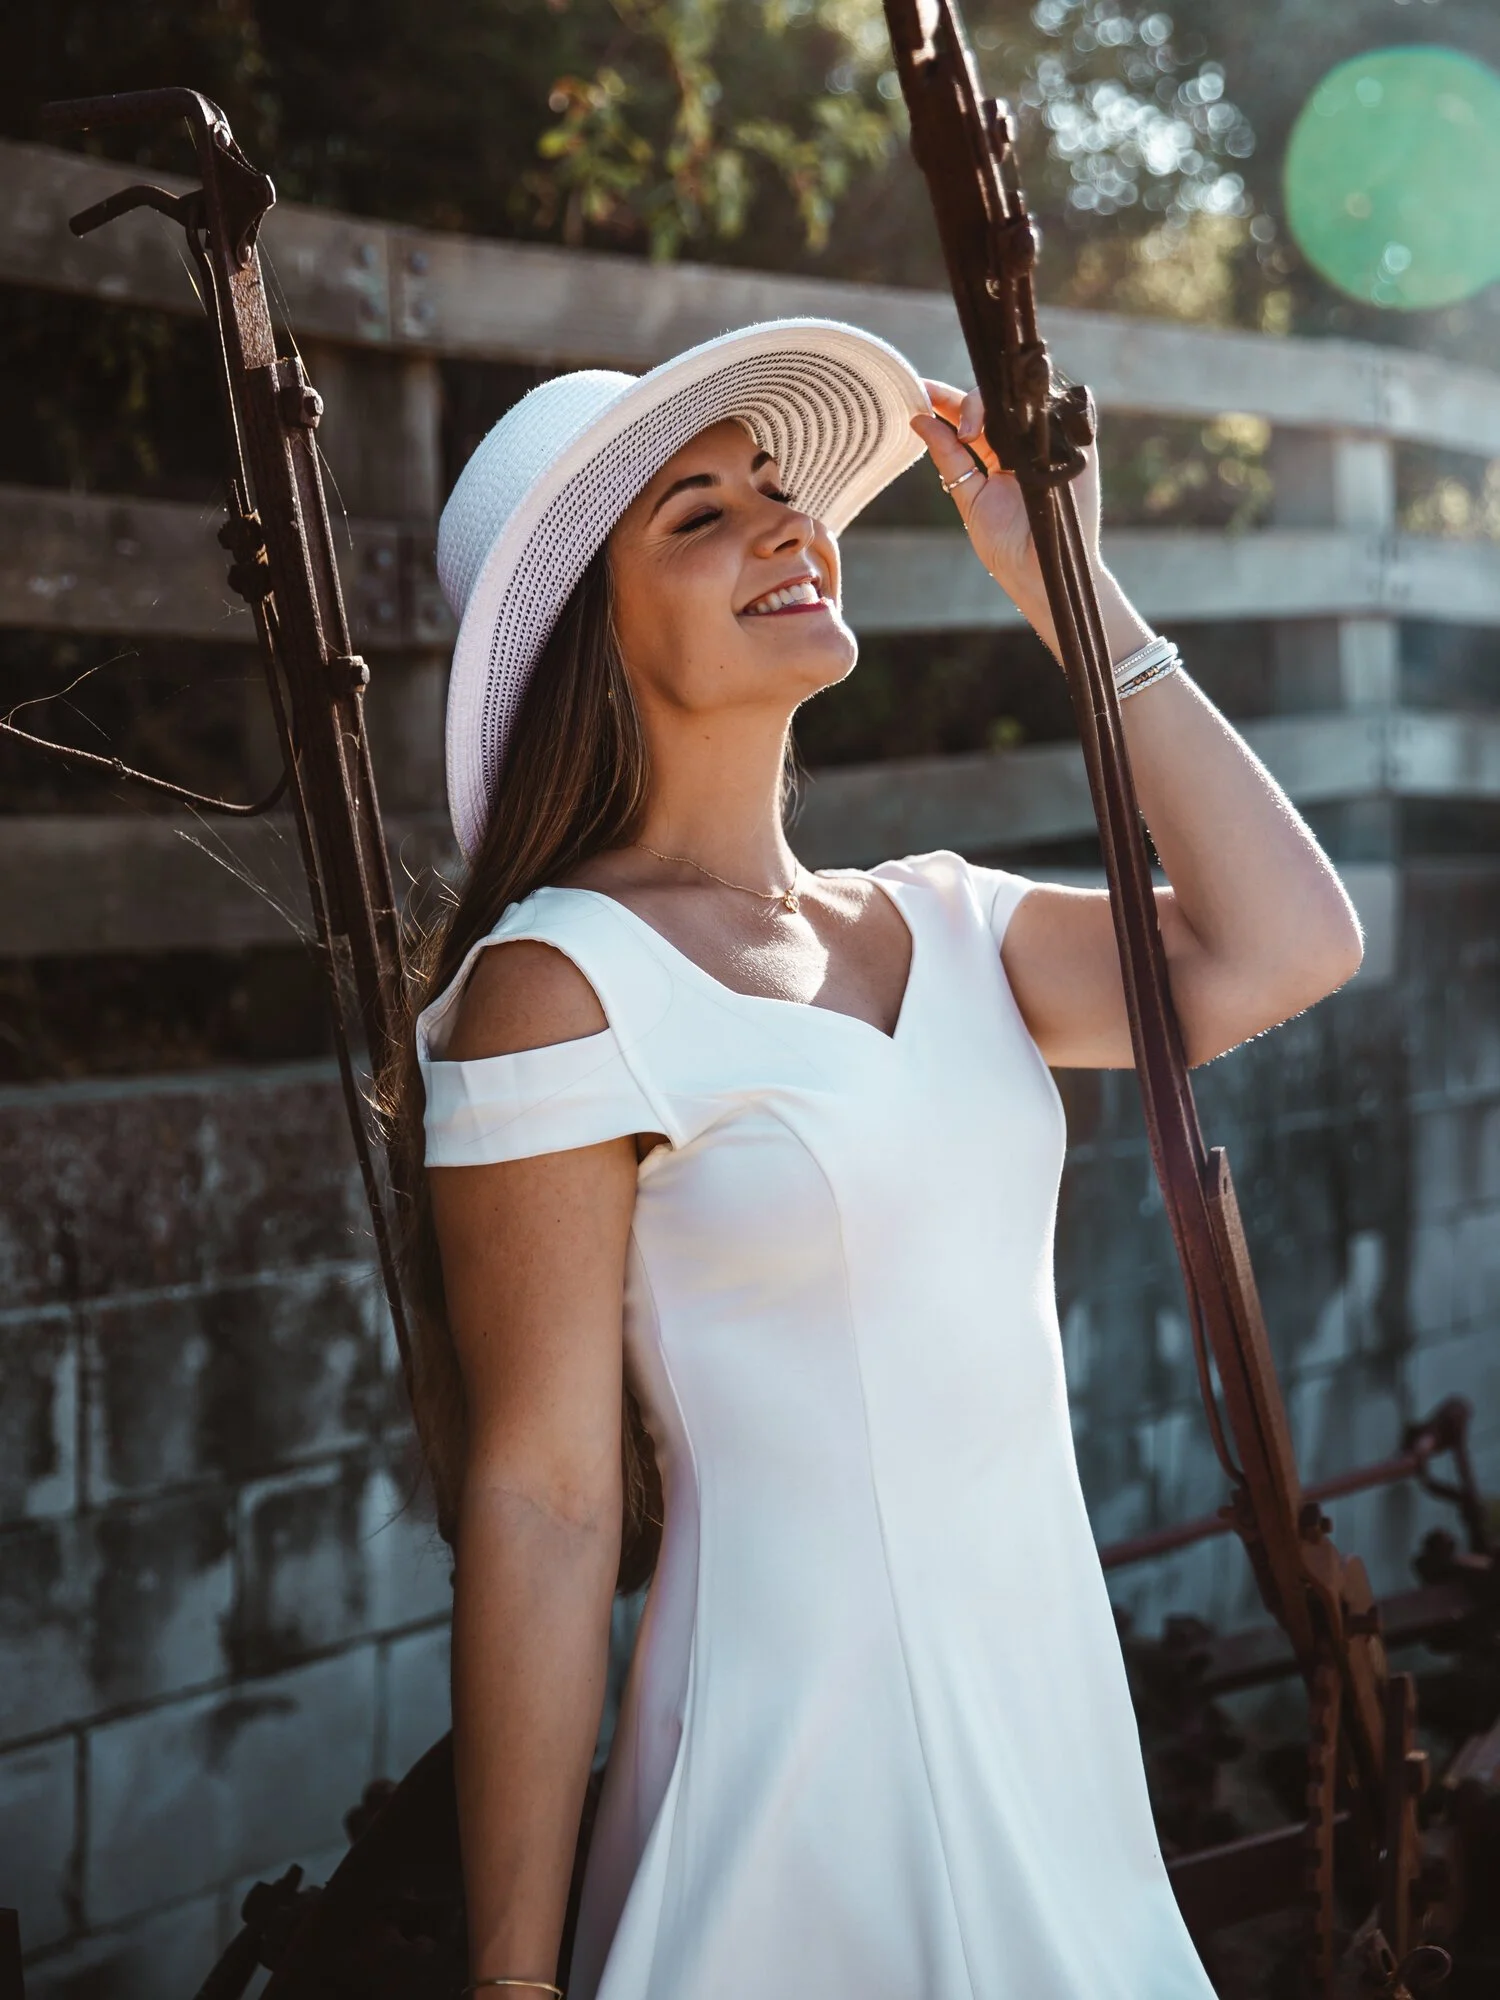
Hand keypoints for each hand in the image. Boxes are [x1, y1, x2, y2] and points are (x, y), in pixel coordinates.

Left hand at [910, 378, 1102, 645]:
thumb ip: (949, 458)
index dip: (948, 401)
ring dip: (1001, 403)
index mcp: (995, 455)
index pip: (971, 417)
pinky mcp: (1077, 445)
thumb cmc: (1004, 545)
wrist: (1040, 570)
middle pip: (996, 404)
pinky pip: (1064, 409)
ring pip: (1025, 402)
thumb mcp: (969, 498)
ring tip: (979, 429)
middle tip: (963, 431)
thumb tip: (918, 420)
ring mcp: (1050, 442)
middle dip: (970, 403)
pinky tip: (1021, 408)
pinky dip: (1042, 401)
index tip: (923, 390)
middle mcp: (1023, 444)